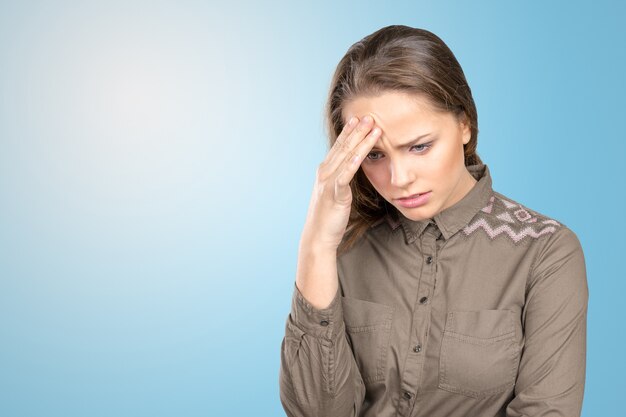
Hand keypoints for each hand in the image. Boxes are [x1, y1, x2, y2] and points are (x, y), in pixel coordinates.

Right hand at [300, 114, 380, 250]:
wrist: (318, 235)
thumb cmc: (328, 216)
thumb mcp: (335, 192)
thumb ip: (341, 178)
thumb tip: (351, 169)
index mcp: (325, 170)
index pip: (339, 146)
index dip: (350, 132)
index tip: (360, 118)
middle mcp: (325, 172)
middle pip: (343, 146)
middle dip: (357, 130)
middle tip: (369, 115)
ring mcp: (328, 182)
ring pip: (347, 156)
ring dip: (360, 141)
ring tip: (372, 127)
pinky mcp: (335, 194)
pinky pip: (346, 175)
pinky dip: (354, 162)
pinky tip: (362, 153)